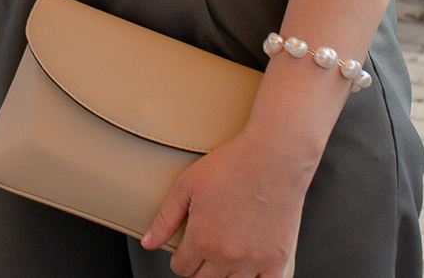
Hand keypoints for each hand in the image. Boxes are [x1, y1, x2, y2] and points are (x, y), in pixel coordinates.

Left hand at [141, 123, 317, 277]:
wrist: (273, 157)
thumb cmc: (232, 165)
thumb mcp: (186, 186)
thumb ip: (165, 219)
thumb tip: (147, 243)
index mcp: (202, 239)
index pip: (182, 269)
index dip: (180, 259)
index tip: (186, 249)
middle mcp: (227, 256)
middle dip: (199, 266)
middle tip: (205, 247)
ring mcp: (253, 261)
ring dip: (224, 272)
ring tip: (226, 252)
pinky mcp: (276, 259)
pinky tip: (250, 266)